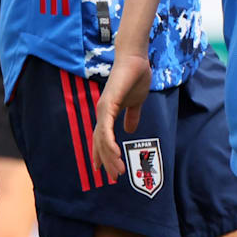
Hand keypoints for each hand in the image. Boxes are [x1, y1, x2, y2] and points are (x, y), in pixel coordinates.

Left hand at [93, 50, 153, 179]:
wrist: (135, 59)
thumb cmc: (135, 77)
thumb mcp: (136, 102)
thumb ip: (132, 115)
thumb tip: (131, 130)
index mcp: (108, 113)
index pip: (102, 138)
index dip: (103, 154)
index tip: (106, 171)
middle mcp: (102, 113)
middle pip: (101, 142)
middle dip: (107, 161)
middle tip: (114, 177)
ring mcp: (103, 108)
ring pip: (102, 139)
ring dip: (110, 157)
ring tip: (118, 171)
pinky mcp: (108, 103)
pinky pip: (106, 128)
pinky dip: (109, 142)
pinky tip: (114, 154)